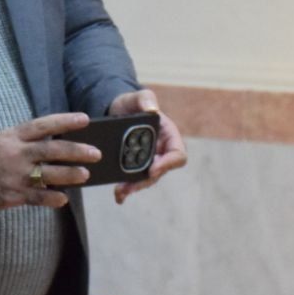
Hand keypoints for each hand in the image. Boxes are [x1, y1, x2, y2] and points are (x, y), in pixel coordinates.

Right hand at [0, 113, 100, 210]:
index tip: (85, 119)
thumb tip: (55, 140)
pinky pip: (38, 197)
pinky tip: (64, 198)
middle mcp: (16, 154)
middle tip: (96, 152)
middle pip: (52, 150)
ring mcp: (15, 175)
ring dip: (70, 175)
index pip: (43, 125)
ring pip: (49, 175)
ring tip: (86, 174)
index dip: (65, 121)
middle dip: (76, 151)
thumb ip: (25, 139)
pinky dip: (53, 198)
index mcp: (13, 136)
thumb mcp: (1, 139)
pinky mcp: (13, 195)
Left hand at [107, 89, 186, 203]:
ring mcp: (149, 160)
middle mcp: (161, 151)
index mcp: (168, 136)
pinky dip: (126, 189)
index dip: (167, 164)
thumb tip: (152, 110)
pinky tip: (118, 197)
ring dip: (134, 187)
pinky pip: (134, 179)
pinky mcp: (135, 165)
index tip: (152, 169)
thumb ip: (145, 98)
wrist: (116, 110)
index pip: (177, 154)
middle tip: (128, 188)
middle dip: (145, 181)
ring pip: (146, 179)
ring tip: (120, 193)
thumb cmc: (131, 103)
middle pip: (160, 172)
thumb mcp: (137, 97)